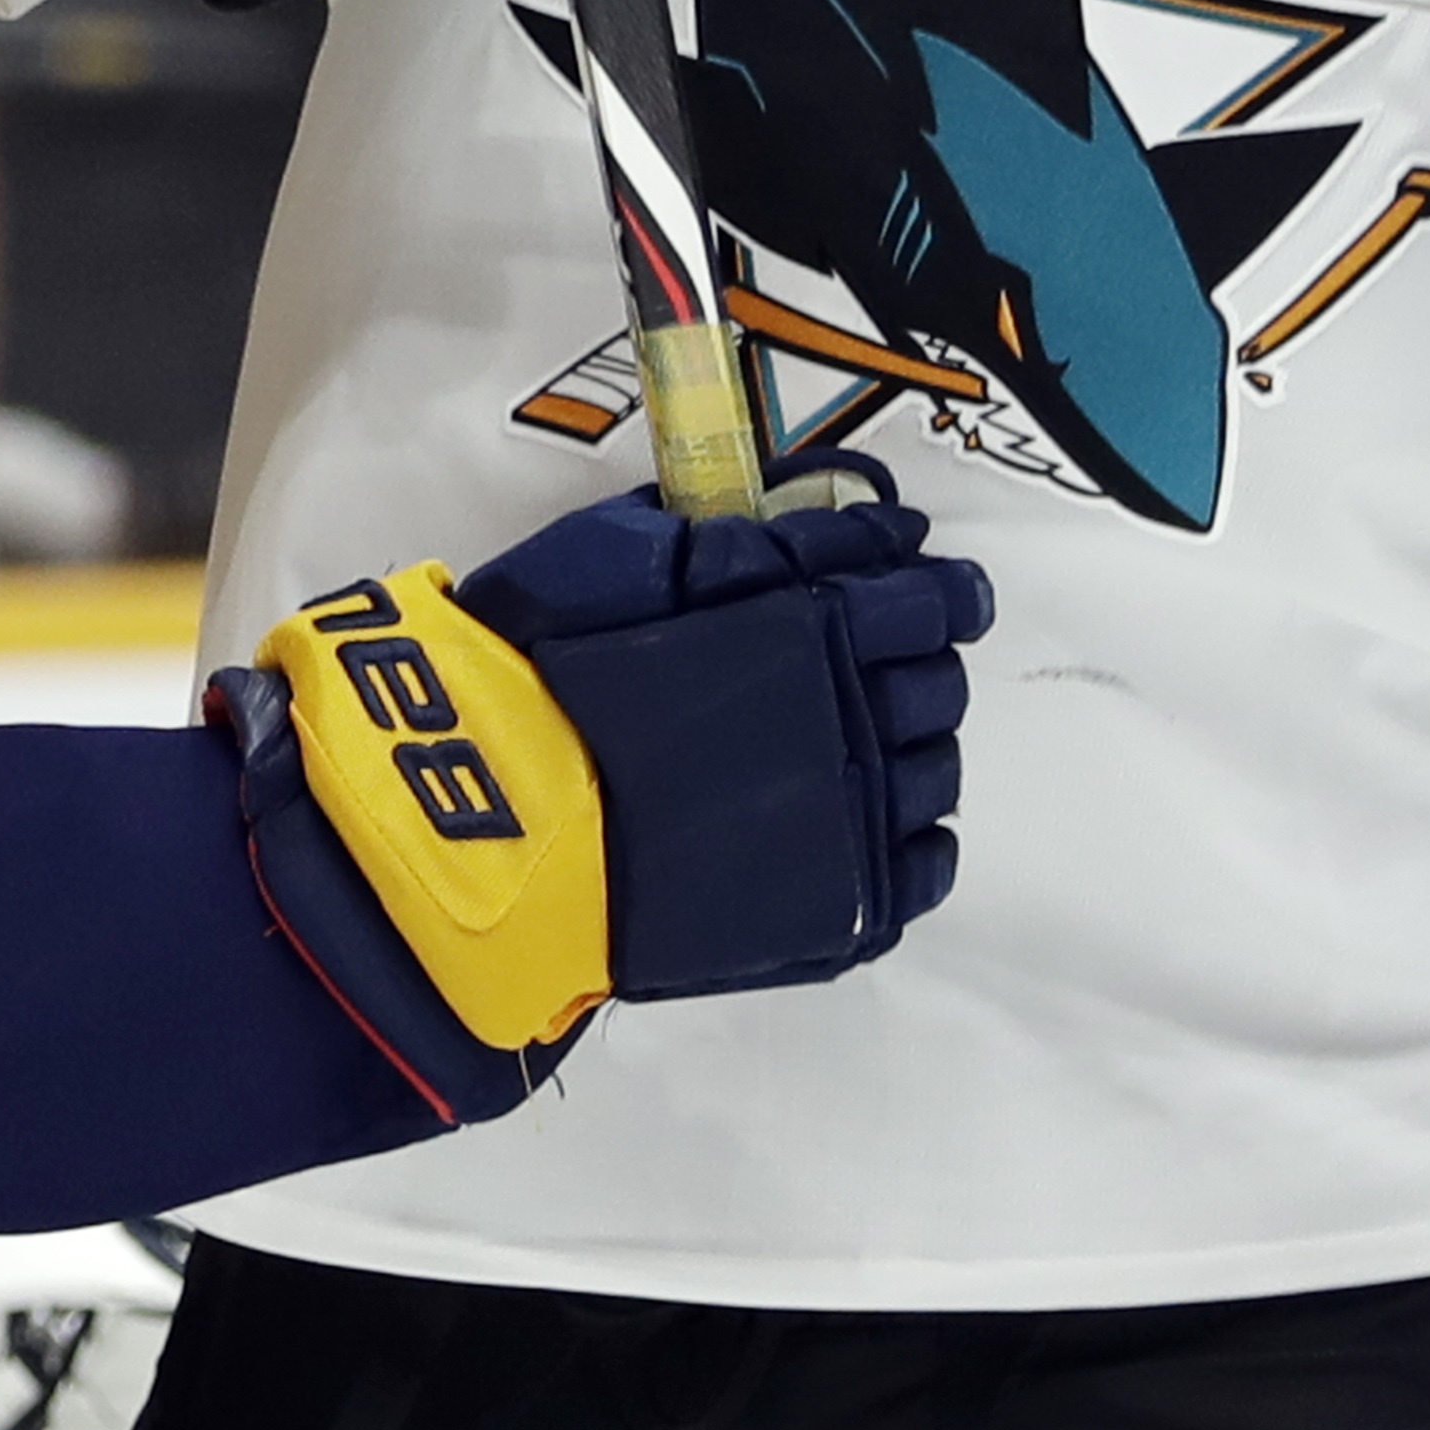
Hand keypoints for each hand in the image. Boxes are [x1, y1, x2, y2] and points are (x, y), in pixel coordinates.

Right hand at [216, 469, 986, 1121]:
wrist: (488, 821)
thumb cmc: (538, 671)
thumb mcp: (622, 550)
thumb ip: (738, 535)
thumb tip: (836, 519)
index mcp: (815, 627)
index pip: (927, 598)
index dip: (941, 590)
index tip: (939, 589)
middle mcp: (854, 722)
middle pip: (937, 686)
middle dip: (921, 666)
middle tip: (883, 666)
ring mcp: (850, 825)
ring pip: (934, 775)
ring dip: (913, 751)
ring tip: (862, 749)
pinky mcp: (833, 910)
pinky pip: (920, 871)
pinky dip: (914, 843)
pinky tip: (871, 826)